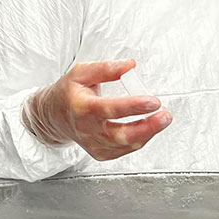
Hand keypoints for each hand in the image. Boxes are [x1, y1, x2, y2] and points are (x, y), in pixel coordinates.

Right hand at [23, 59, 170, 160]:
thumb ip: (106, 68)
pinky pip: (125, 150)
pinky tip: (148, 127)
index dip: (134, 106)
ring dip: (148, 133)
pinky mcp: (100, 153)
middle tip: (165, 115)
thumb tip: (130, 65)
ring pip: (126, 145)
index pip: (110, 109)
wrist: (53, 117)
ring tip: (162, 119)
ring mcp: (94, 145)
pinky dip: (140, 139)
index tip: (154, 101)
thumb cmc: (69, 93)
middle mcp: (87, 130)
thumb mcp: (81, 73)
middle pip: (121, 135)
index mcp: (82, 107)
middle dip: (148, 127)